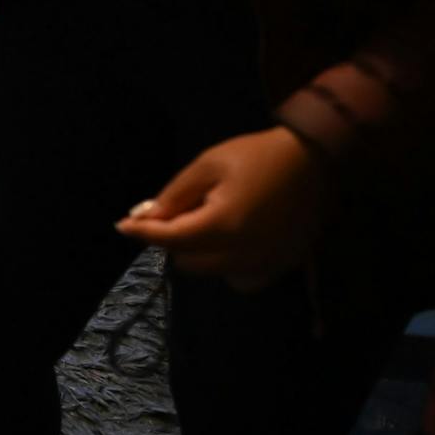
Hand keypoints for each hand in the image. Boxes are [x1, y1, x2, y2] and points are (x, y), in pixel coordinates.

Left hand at [115, 128, 328, 288]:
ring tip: (208, 221)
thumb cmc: (255, 156)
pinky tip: (232, 240)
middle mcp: (243, 254)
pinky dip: (228, 265)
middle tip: (175, 212)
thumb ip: (175, 195)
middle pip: (187, 261)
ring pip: (212, 272)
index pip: (170, 240)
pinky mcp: (282, 266)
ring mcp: (265, 265)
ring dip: (200, 253)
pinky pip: (242, 278)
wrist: (313, 159)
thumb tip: (145, 217)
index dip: (142, 232)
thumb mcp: (208, 165)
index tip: (121, 226)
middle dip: (173, 240)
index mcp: (223, 226)